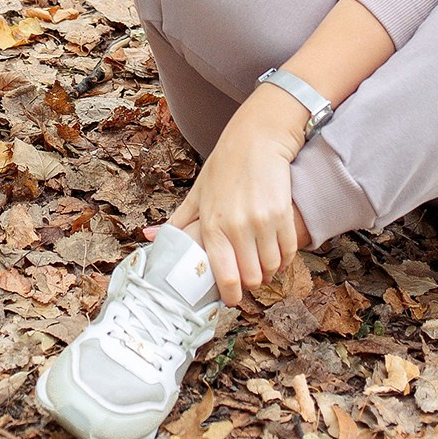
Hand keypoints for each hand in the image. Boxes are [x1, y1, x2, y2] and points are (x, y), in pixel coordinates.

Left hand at [159, 97, 306, 306]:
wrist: (256, 139)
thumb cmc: (224, 166)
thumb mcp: (198, 193)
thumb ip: (179, 221)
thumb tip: (149, 238)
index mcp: (212, 225)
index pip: (224, 276)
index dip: (231, 295)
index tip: (232, 298)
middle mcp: (237, 227)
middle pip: (251, 277)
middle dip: (251, 284)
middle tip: (248, 280)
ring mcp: (261, 222)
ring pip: (271, 267)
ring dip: (268, 272)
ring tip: (263, 267)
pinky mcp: (282, 214)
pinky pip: (287, 252)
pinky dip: (283, 259)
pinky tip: (277, 255)